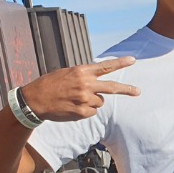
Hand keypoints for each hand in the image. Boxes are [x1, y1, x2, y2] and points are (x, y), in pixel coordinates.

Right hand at [20, 57, 139, 120]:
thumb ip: (84, 76)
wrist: (35, 100)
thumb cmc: (50, 85)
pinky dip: (86, 110)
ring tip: (75, 99)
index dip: (120, 63)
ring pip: (100, 102)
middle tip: (138, 91)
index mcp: (81, 72)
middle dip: (126, 89)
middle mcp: (85, 85)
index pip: (105, 66)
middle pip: (111, 87)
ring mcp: (85, 99)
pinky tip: (72, 107)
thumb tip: (99, 83)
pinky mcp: (82, 112)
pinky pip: (92, 111)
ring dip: (92, 101)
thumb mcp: (67, 73)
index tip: (132, 60)